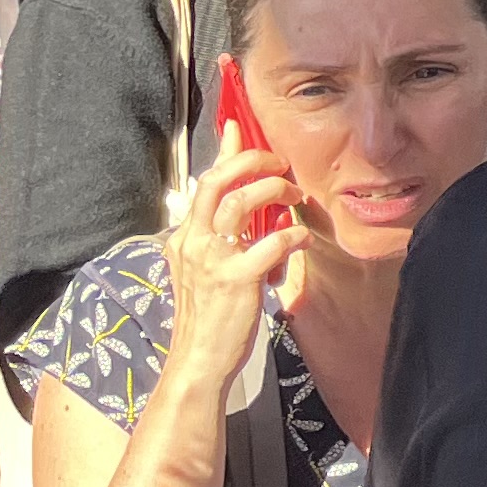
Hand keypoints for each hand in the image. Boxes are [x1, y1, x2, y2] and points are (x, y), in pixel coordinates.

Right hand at [160, 144, 303, 377]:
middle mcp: (192, 243)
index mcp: (185, 238)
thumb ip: (222, 237)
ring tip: (295, 197)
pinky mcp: (235, 280)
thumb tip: (248, 205)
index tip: (238, 126)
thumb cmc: (210, 315)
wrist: (198, 360)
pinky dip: (293, 236)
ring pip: (241, 202)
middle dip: (252, 162)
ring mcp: (212, 260)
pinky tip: (301, 240)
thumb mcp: (207, 269)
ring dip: (275, 192)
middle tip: (279, 162)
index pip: (204, 183)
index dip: (224, 152)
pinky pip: (272, 242)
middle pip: (218, 181)